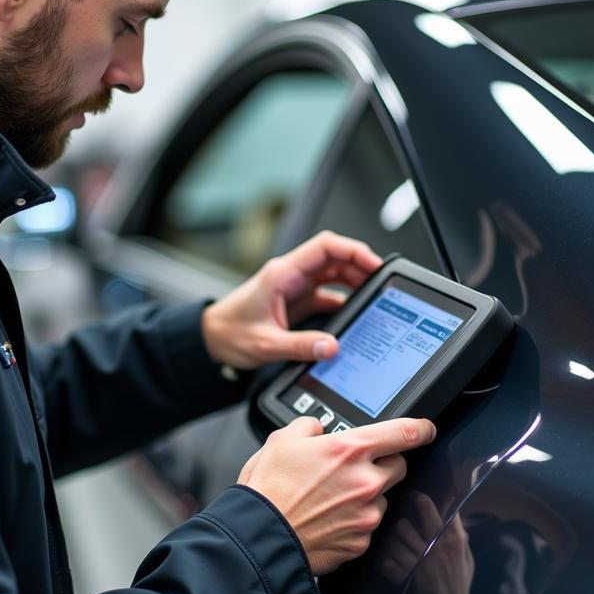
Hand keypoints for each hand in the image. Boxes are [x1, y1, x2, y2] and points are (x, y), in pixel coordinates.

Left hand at [201, 231, 381, 369]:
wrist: (210, 340)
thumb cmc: (228, 334)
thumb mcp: (265, 344)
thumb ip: (300, 346)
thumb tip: (331, 346)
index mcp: (282, 274)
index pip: (324, 247)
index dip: (353, 250)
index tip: (374, 263)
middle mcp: (290, 276)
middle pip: (334, 258)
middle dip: (361, 267)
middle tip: (383, 283)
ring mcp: (295, 287)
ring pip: (333, 274)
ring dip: (355, 283)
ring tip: (375, 296)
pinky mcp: (297, 302)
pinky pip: (327, 295)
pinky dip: (344, 302)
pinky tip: (355, 314)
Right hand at [238, 416, 434, 575]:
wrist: (259, 537)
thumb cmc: (268, 490)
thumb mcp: (281, 440)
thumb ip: (309, 426)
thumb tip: (317, 428)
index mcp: (349, 449)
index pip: (404, 433)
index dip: (421, 428)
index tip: (425, 429)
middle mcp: (365, 481)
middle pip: (398, 466)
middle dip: (383, 463)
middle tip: (354, 467)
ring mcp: (366, 514)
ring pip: (382, 497)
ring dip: (366, 495)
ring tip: (331, 498)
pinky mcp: (361, 542)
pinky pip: (367, 525)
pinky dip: (354, 521)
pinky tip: (329, 519)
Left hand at [376, 492, 474, 593]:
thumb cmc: (457, 589)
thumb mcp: (466, 561)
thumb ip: (459, 536)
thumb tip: (452, 512)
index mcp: (456, 539)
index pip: (440, 504)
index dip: (422, 498)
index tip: (413, 497)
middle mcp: (441, 545)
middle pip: (418, 509)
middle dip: (405, 508)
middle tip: (398, 511)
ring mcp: (425, 560)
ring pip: (398, 532)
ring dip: (392, 538)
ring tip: (395, 545)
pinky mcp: (411, 576)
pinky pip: (388, 558)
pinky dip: (386, 562)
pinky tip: (390, 566)